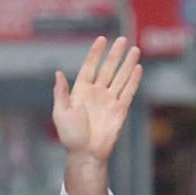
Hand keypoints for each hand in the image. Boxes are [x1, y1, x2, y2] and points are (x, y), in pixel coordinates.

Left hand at [53, 36, 142, 161]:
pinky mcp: (120, 110)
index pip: (89, 68)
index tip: (101, 39)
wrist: (86, 155)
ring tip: (134, 49)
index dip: (95, 54)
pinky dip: (134, 80)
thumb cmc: (71, 137)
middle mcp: (96, 94)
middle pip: (107, 69)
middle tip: (122, 39)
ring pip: (120, 77)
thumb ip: (61, 93)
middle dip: (115, 54)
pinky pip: (128, 92)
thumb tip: (58, 73)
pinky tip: (138, 68)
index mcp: (81, 92)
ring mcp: (109, 101)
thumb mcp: (61, 113)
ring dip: (127, 64)